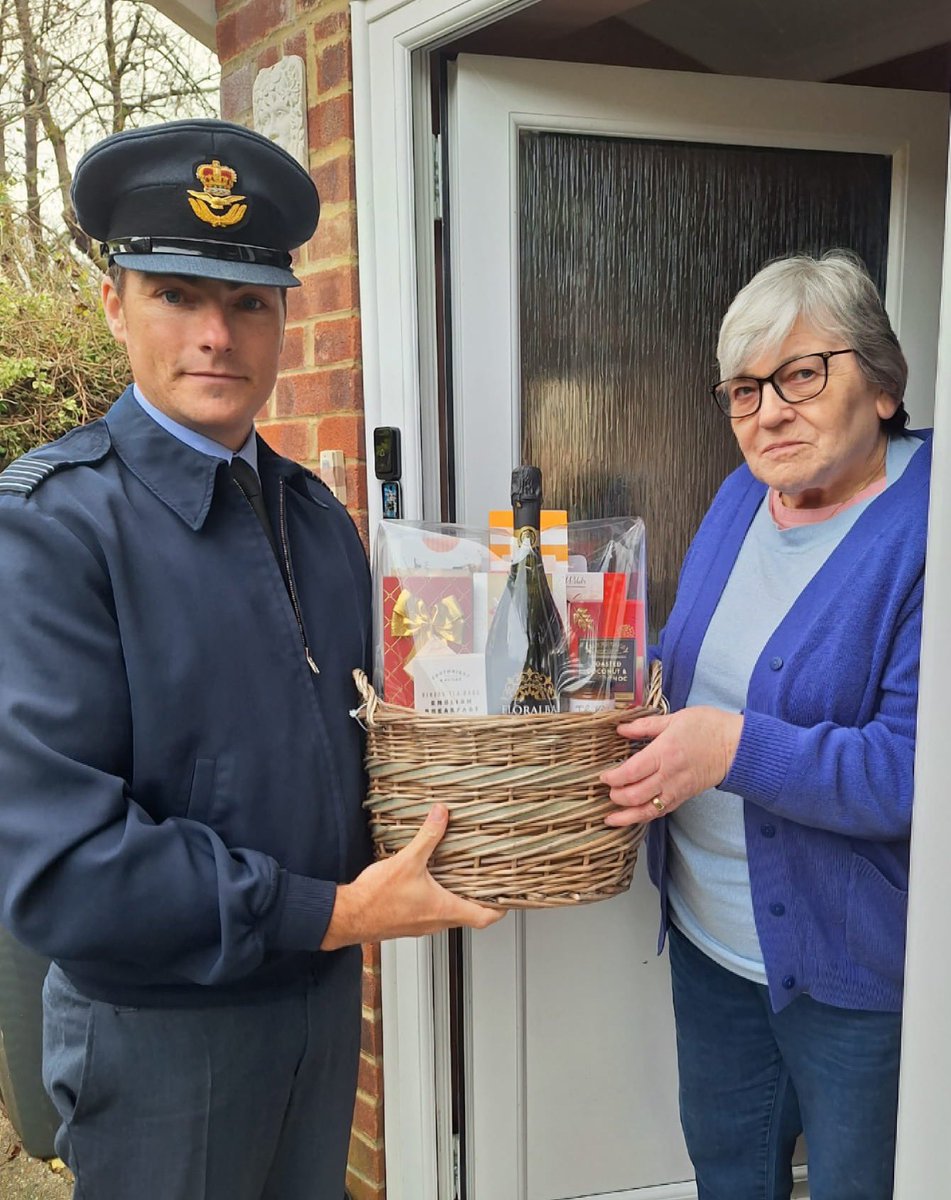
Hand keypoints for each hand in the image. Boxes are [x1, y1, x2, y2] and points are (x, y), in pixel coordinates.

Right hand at [320, 804, 505, 948]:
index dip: (499, 909)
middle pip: (469, 917)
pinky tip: (428, 883)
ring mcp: (421, 925)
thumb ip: (428, 836)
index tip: (508, 899)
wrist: (348, 916)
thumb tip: (442, 814)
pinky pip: (430, 914)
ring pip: (448, 915)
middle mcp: (436, 922)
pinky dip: (436, 900)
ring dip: (456, 898)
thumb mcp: (407, 861)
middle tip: (487, 882)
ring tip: (460, 879)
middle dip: (479, 900)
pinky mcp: (407, 923)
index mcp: (443, 910)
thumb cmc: (376, 898)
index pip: (483, 918)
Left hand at [599, 707, 742, 827]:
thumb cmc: (708, 727)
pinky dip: (645, 816)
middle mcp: (669, 775)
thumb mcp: (674, 719)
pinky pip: (661, 811)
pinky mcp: (684, 797)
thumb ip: (645, 726)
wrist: (737, 746)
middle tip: (606, 791)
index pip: (632, 771)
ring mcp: (677, 789)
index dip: (614, 777)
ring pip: (647, 810)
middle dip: (617, 797)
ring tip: (611, 818)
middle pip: (635, 795)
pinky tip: (633, 817)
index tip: (603, 776)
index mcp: (664, 753)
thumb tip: (621, 728)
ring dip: (627, 816)